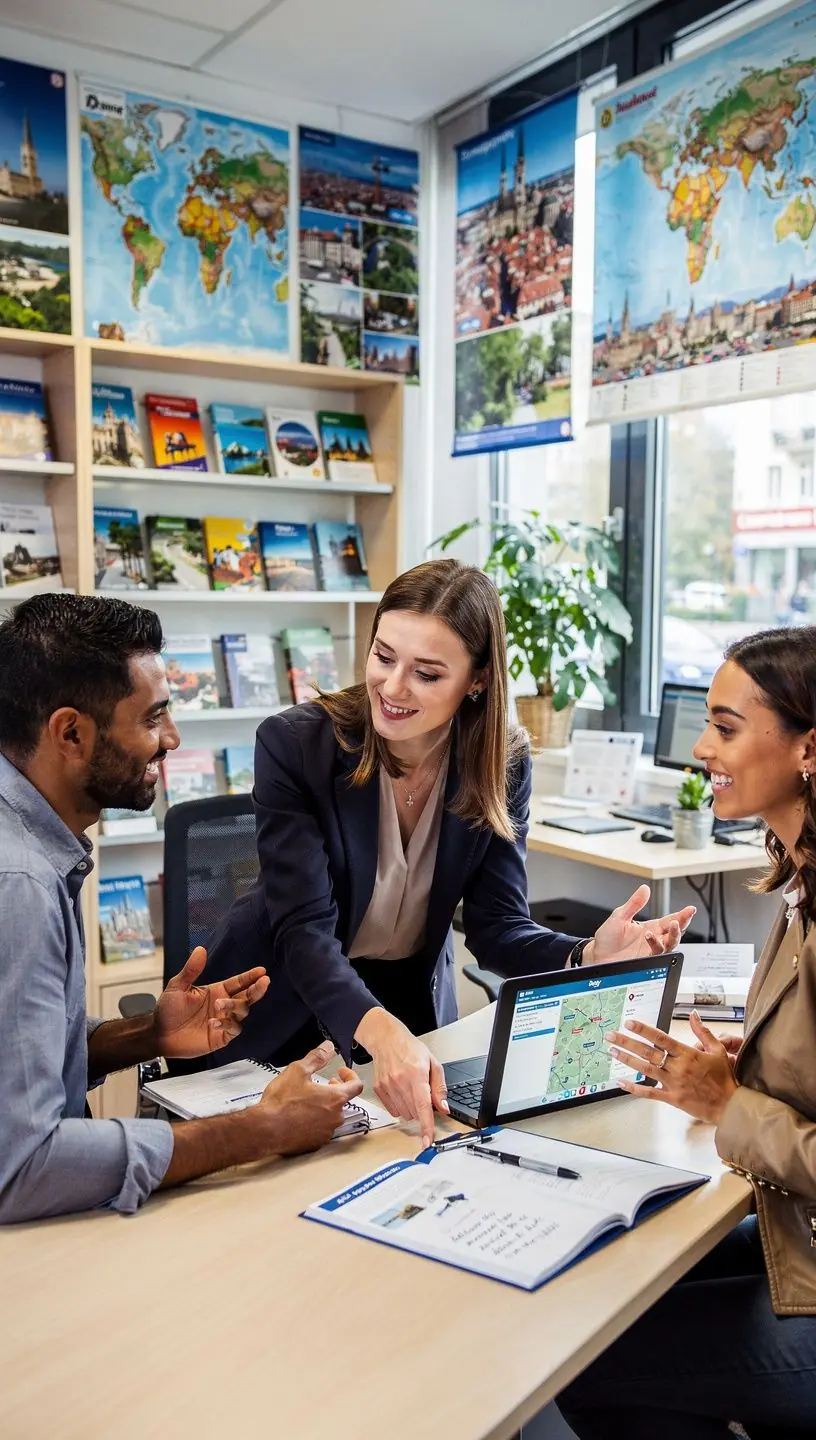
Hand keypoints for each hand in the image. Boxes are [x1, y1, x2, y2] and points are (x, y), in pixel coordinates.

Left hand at [153, 947, 269, 1059]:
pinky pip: (234, 1029)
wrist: (160, 1034)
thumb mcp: (177, 986)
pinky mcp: (221, 1037)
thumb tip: (201, 949)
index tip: (262, 971)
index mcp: (216, 991)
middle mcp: (223, 1005)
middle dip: (257, 989)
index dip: (250, 977)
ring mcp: (224, 1021)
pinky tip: (215, 1023)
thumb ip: (191, 970)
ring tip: (219, 1005)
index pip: (238, 983)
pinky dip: (228, 1024)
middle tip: (264, 982)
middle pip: (247, 996)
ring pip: (242, 1011)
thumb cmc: (168, 1009)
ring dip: (235, 1006)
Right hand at [249, 1041, 362, 1156]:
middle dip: (334, 1090)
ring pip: (331, 1116)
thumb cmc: (282, 1101)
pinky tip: (300, 1117)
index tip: (340, 1072)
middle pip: (343, 1101)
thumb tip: (329, 1047)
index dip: (350, 1075)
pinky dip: (315, 1122)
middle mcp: (335, 1118)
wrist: (265, 1130)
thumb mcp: (298, 1071)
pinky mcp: (315, 1144)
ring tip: (307, 1100)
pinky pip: (321, 1130)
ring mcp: (326, 1133)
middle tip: (323, 1084)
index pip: (357, 1085)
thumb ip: (317, 1057)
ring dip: (324, 1107)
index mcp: (335, 1098)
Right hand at [355, 1008, 447, 1148]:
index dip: (427, 1126)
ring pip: (405, 1114)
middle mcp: (400, 1081)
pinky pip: (394, 1111)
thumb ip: (439, 1088)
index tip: (428, 1141)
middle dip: (422, 1109)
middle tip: (422, 1093)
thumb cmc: (411, 1050)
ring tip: (411, 1090)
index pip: (423, 1106)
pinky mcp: (379, 1090)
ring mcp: (387, 1086)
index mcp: (416, 1074)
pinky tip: (401, 1092)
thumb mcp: (433, 1063)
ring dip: (412, 1108)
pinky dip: (401, 1106)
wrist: (386, 1040)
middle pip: (415, 1112)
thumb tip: (443, 1108)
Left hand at [588, 884, 695, 964]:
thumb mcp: (619, 916)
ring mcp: (650, 950)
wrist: (597, 955)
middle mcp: (653, 939)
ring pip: (670, 944)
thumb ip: (634, 904)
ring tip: (673, 924)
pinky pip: (657, 953)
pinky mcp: (645, 960)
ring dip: (674, 935)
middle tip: (683, 918)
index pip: (670, 920)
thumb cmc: (607, 938)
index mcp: (650, 927)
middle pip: (674, 932)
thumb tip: (645, 888)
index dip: (682, 915)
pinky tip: (650, 935)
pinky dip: (656, 944)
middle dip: (682, 924)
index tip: (691, 909)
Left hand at [604, 1011, 738, 1123]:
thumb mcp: (718, 1050)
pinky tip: (621, 1082)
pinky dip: (634, 1088)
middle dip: (627, 1043)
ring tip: (613, 1052)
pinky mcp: (672, 1098)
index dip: (644, 1030)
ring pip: (646, 1069)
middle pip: (648, 1052)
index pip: (661, 1038)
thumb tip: (693, 1014)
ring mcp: (673, 1084)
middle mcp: (678, 1068)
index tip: (630, 1023)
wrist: (729, 1105)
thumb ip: (703, 1031)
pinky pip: (650, 1093)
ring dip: (627, 1060)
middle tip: (611, 1036)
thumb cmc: (724, 1078)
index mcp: (688, 1054)